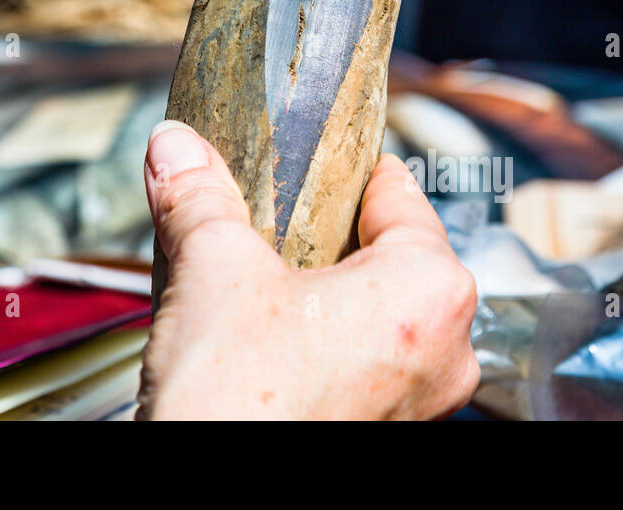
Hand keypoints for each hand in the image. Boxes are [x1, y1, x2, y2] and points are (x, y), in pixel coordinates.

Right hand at [137, 121, 480, 419]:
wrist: (208, 498)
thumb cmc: (240, 405)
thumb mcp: (212, 269)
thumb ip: (198, 196)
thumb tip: (177, 148)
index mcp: (429, 290)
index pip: (398, 192)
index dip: (341, 169)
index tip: (308, 157)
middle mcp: (445, 349)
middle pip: (386, 253)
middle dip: (324, 235)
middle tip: (267, 222)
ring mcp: (418, 400)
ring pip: (375, 311)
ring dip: (321, 292)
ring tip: (259, 280)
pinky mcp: (384, 430)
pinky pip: (363, 361)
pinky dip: (323, 340)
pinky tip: (268, 335)